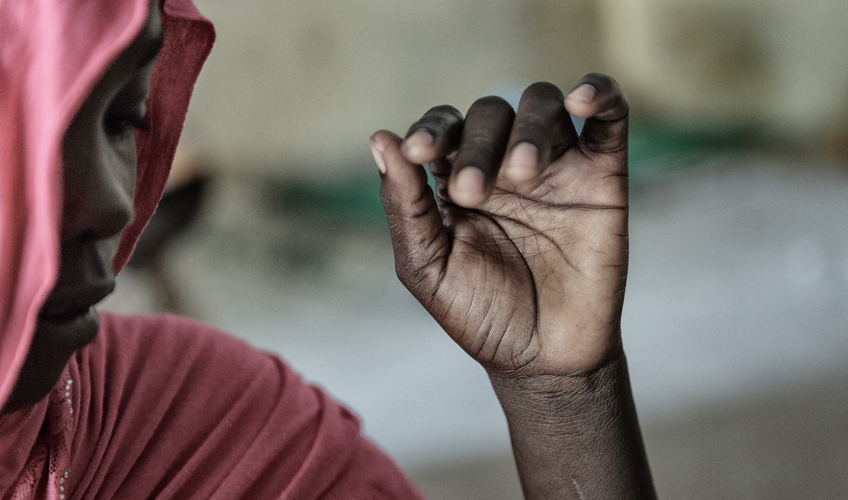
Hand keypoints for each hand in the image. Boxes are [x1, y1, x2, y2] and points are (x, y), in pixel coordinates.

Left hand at [371, 74, 628, 377]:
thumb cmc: (481, 316)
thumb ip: (404, 205)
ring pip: (543, 104)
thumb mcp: (428, 266)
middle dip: (478, 144)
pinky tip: (580, 100)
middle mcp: (506, 165)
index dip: (430, 129)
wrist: (545, 360)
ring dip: (529, 126)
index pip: (445, 128)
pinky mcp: (603, 175)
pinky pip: (609, 116)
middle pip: (491, 113)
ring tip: (523, 173)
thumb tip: (380, 139)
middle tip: (473, 192)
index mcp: (459, 181)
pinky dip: (598, 93)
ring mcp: (557, 166)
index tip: (417, 153)